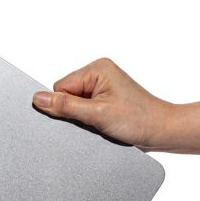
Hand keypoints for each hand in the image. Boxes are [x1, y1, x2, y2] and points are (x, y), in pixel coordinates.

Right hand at [32, 58, 170, 149]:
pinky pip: (84, 110)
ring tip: (103, 123)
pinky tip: (103, 124)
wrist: (162, 132)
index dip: (65, 106)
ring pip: (74, 105)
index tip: (81, 116)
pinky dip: (89, 121)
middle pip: (66, 95)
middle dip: (75, 112)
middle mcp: (99, 73)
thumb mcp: (96, 114)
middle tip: (96, 120)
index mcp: (97, 68)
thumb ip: (65, 106)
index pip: (60, 86)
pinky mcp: (105, 100)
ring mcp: (102, 87)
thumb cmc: (139, 120)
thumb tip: (38, 99)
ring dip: (83, 118)